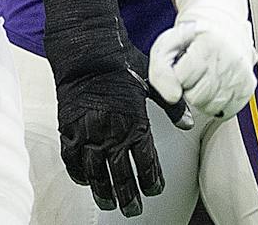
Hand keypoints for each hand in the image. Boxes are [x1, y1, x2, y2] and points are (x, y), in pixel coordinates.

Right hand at [41, 0, 181, 217]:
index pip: (146, 162)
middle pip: (121, 175)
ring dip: (104, 191)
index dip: (151, 180)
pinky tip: (86, 182)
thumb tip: (189, 124)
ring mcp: (88, 133)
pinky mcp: (69, 128)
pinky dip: (79, 174)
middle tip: (133, 210)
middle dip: (129, 196)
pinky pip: (72, 160)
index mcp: (134, 122)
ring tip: (110, 204)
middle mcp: (111, 133)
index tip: (155, 190)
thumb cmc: (122, 62)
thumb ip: (172, 105)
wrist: (86, 49)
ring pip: (96, 173)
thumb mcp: (152, 79)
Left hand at [148, 0, 256, 119]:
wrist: (221, 23)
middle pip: (196, 98)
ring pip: (211, 108)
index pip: (182, 81)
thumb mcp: (166, 44)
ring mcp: (242, 74)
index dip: (177, 74)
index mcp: (209, 44)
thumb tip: (172, 97)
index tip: (182, 62)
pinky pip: (226, 111)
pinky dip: (217, 102)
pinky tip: (216, 84)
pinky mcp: (248, 87)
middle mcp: (230, 60)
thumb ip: (159, 72)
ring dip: (203, 96)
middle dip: (190, 87)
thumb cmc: (193, 34)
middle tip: (194, 70)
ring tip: (205, 75)